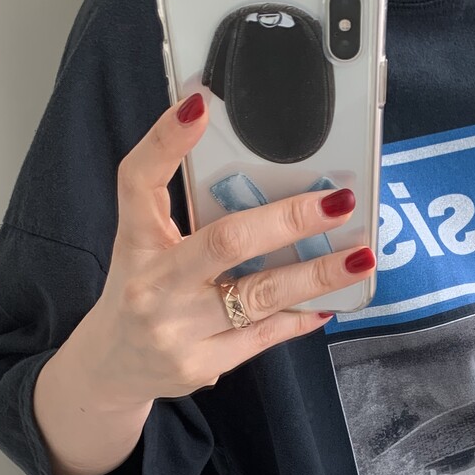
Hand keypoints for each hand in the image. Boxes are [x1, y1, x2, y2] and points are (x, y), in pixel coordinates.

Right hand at [84, 92, 374, 410]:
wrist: (114, 369)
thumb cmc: (141, 290)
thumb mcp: (143, 242)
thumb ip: (180, 204)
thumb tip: (247, 162)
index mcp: (135, 241)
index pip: (139, 182)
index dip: (166, 142)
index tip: (200, 105)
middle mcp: (154, 285)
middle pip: (226, 242)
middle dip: (289, 220)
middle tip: (338, 202)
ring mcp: (179, 330)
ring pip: (259, 296)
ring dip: (316, 274)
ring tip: (360, 257)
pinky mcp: (204, 364)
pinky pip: (265, 335)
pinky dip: (301, 316)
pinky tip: (333, 301)